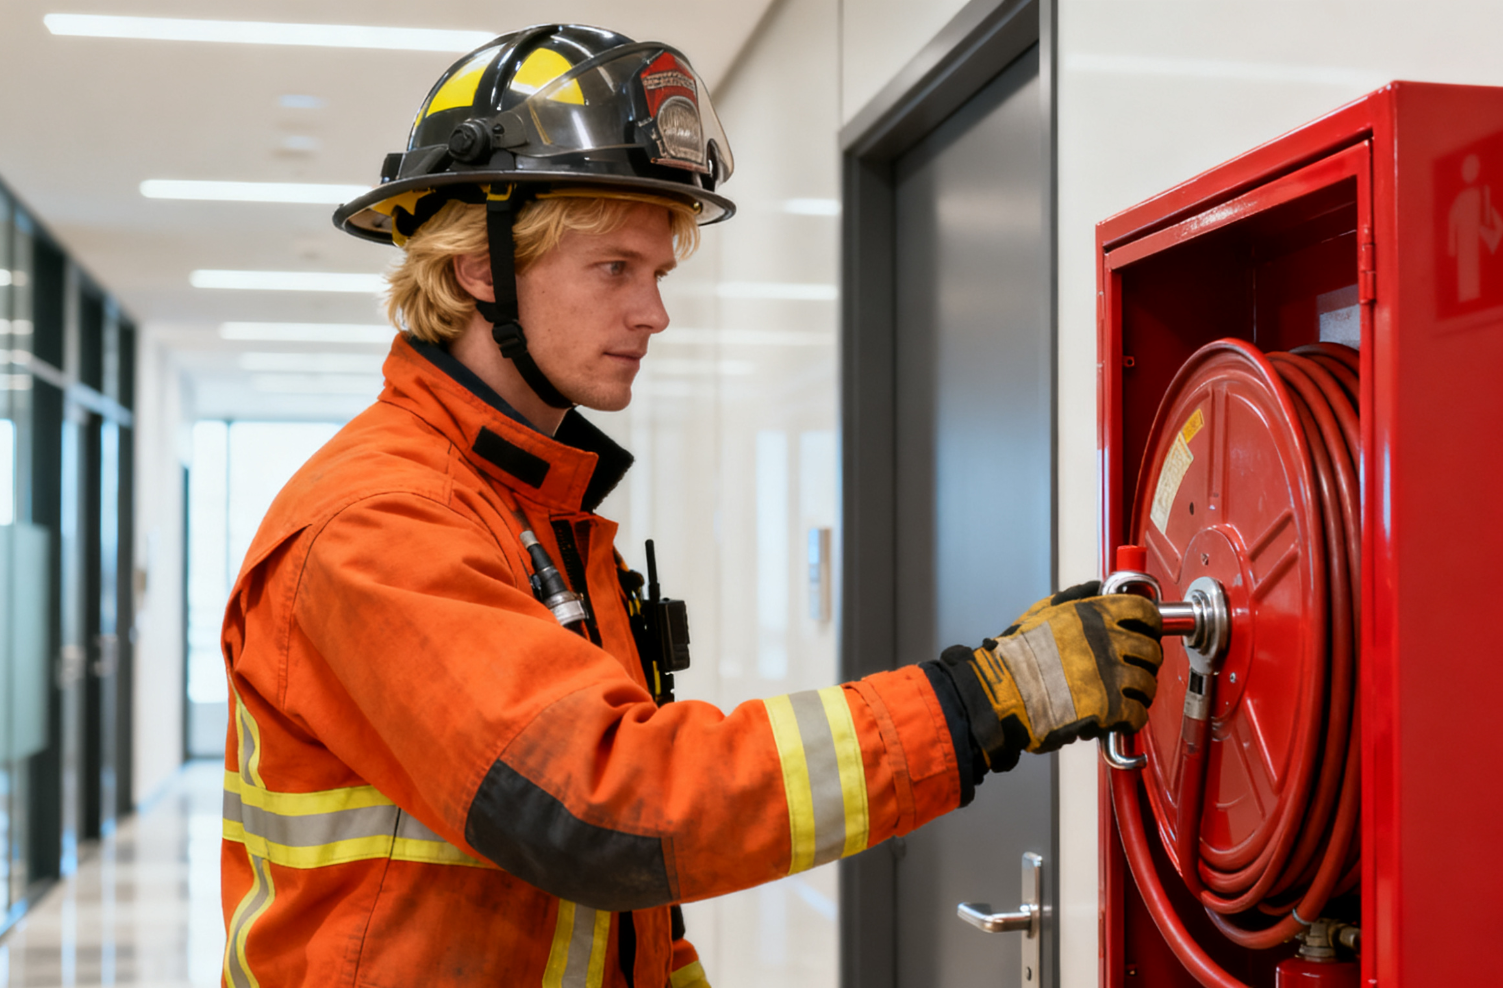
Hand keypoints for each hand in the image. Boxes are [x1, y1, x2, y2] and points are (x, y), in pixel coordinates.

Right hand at [938, 582, 1163, 765]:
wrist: (1001, 692)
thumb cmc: (1015, 655)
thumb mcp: (1042, 611)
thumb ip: (1075, 599)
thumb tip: (1096, 589)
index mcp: (1094, 615)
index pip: (1145, 611)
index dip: (1150, 624)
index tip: (1148, 632)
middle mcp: (1107, 642)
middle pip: (1150, 651)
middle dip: (1145, 662)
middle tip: (1134, 668)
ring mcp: (1111, 676)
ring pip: (1148, 683)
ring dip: (1140, 691)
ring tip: (1125, 695)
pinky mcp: (1110, 709)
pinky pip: (1138, 713)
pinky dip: (1133, 717)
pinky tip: (1120, 716)